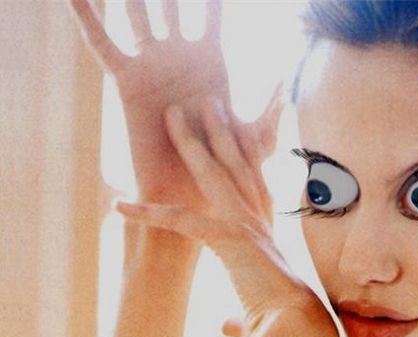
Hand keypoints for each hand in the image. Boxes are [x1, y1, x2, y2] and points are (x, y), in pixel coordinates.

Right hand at [70, 0, 282, 208]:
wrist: (189, 193)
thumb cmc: (225, 170)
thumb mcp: (254, 137)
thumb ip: (269, 108)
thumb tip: (287, 80)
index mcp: (210, 61)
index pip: (213, 11)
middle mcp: (179, 56)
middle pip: (173, 3)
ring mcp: (152, 64)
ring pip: (138, 13)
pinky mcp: (127, 81)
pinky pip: (103, 44)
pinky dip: (88, 20)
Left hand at [116, 104, 321, 336]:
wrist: (298, 331)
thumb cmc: (282, 322)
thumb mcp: (256, 311)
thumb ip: (236, 316)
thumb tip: (223, 329)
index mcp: (268, 229)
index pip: (254, 181)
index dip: (246, 151)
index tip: (240, 128)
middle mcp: (260, 217)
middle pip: (237, 163)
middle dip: (222, 130)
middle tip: (210, 102)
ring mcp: (246, 223)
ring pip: (214, 172)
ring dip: (192, 141)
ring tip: (176, 113)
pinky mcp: (229, 237)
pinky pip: (181, 219)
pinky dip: (148, 214)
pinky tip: (120, 205)